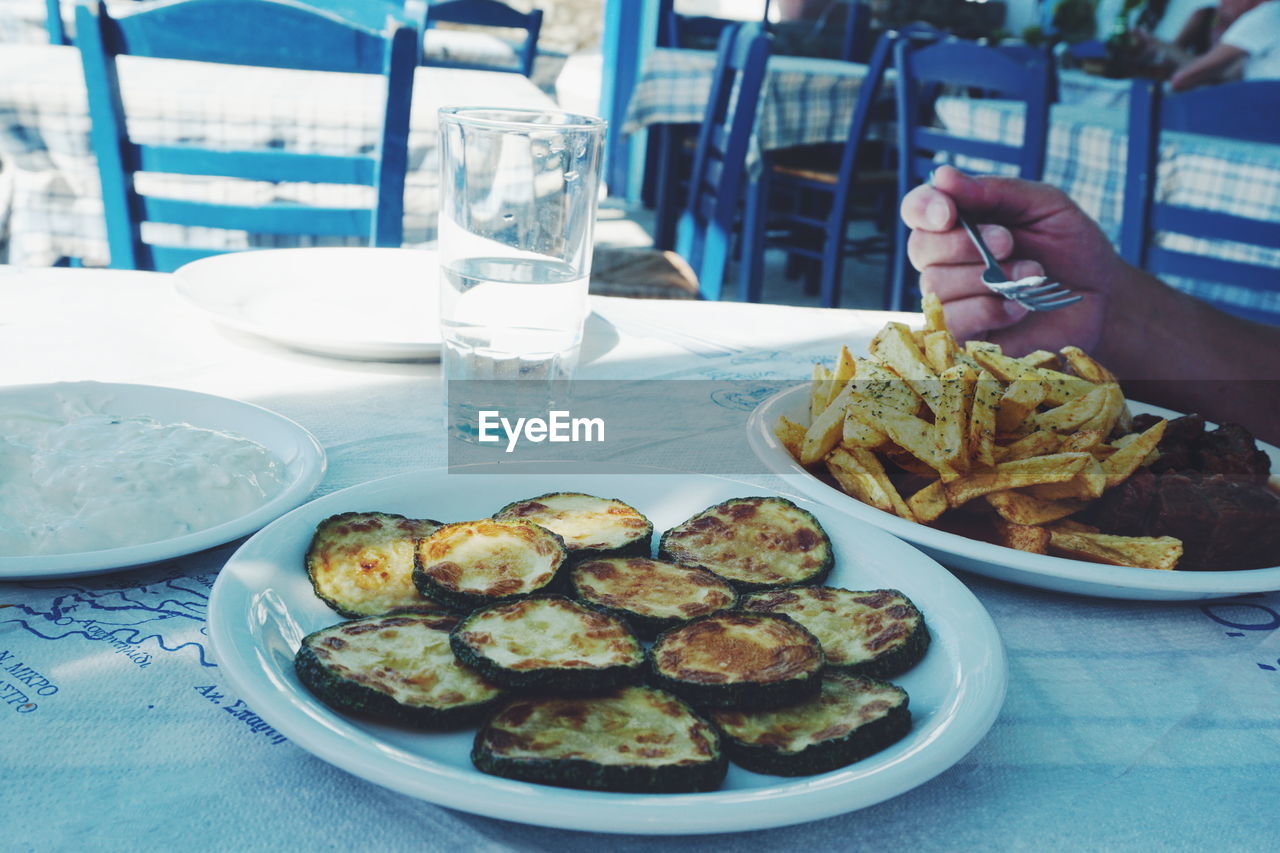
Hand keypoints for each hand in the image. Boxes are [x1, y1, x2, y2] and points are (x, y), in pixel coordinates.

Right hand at [899, 166, 1125, 355]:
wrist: (1103, 299)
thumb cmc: (1071, 247)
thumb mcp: (1044, 205)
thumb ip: (995, 191)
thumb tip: (942, 176)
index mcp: (960, 221)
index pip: (917, 209)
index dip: (924, 208)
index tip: (949, 213)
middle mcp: (947, 260)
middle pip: (920, 247)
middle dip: (964, 244)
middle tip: (1009, 243)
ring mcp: (953, 299)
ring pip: (935, 285)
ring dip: (985, 279)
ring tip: (1030, 275)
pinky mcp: (964, 335)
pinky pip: (952, 321)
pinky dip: (988, 310)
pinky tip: (1019, 307)